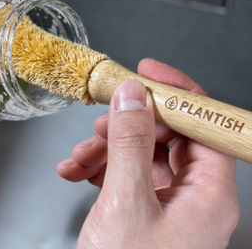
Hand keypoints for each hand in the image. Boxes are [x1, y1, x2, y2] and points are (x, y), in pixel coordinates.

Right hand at [57, 59, 239, 248]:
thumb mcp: (125, 201)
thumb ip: (130, 141)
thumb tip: (133, 94)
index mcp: (208, 196)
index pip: (205, 125)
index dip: (178, 93)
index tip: (147, 72)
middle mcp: (194, 199)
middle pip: (168, 137)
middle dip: (129, 126)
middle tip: (99, 122)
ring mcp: (169, 207)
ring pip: (143, 155)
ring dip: (108, 149)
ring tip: (78, 157)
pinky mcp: (146, 213)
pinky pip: (128, 175)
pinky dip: (102, 168)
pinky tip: (78, 172)